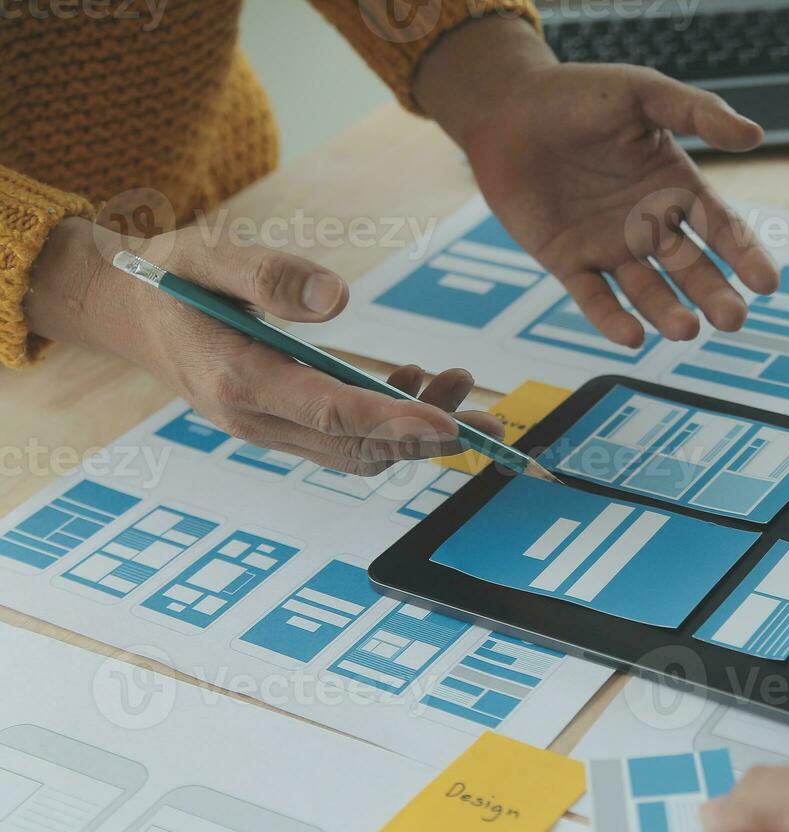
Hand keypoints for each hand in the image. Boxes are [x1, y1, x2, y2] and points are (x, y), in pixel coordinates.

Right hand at [26, 218, 501, 473]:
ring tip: (461, 381)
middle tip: (491, 413)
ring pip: (357, 450)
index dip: (397, 422)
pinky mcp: (282, 424)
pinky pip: (345, 439)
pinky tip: (413, 378)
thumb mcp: (211, 256)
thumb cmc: (172, 276)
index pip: (333, 413)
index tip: (453, 425)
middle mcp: (256, 419)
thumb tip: (339, 298)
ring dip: (417, 429)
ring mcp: (268, 429)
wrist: (128, 309)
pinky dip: (390, 421)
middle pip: (357, 446)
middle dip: (429, 436)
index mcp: (240, 381)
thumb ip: (270, 275)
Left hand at [415, 17, 779, 346]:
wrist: (506, 108)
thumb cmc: (577, 95)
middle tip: (733, 320)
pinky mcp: (569, 261)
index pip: (720, 228)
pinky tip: (631, 335)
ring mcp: (610, 246)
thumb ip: (696, 111)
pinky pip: (593, 297)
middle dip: (714, 295)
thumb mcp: (642, 93)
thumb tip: (756, 135)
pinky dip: (611, 318)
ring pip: (647, 289)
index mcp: (675, 187)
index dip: (744, 255)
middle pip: (691, 268)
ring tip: (686, 331)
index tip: (767, 284)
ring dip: (668, 312)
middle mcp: (649, 224)